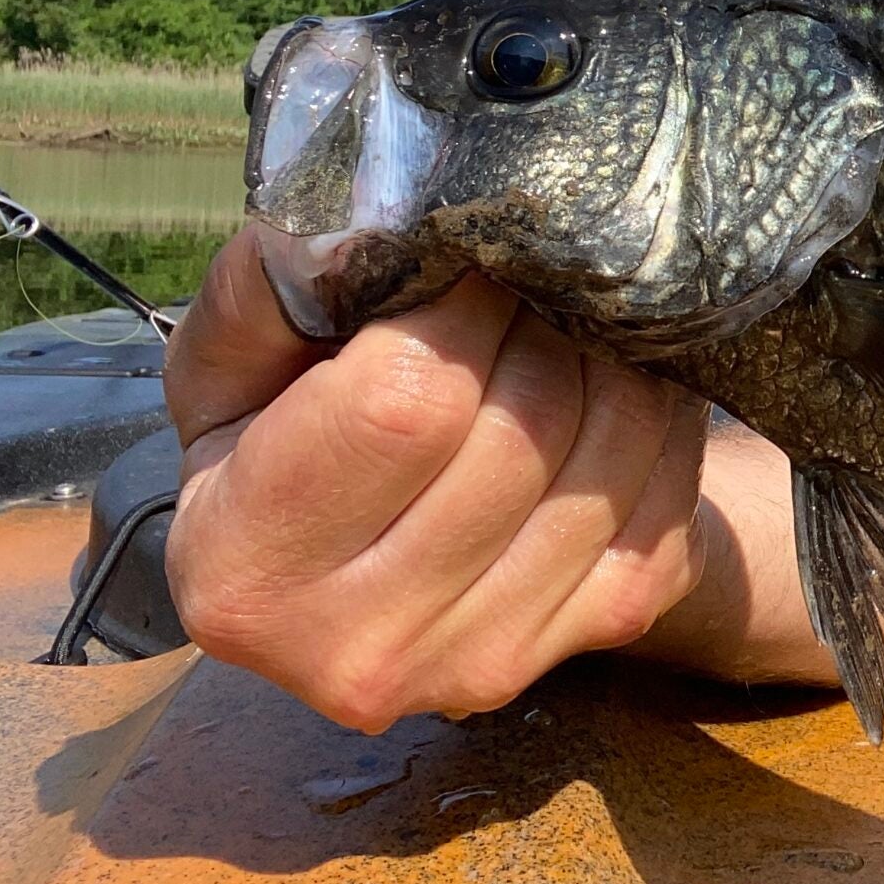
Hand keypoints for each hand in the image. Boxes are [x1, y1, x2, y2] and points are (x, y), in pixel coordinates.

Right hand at [164, 225, 712, 732]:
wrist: (372, 575)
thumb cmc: (279, 454)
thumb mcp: (220, 376)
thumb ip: (265, 295)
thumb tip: (369, 226)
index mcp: (248, 571)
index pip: (404, 408)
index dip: (461, 308)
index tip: (470, 253)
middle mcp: (365, 645)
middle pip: (522, 432)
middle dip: (540, 323)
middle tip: (531, 272)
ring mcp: (489, 657)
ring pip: (609, 458)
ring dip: (610, 359)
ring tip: (572, 315)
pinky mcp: (592, 637)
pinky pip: (664, 497)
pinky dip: (658, 418)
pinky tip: (616, 380)